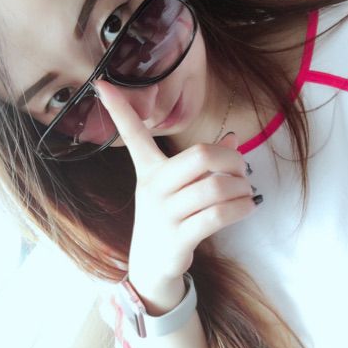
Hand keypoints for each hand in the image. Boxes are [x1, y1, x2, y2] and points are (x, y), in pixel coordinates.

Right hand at [97, 82, 258, 304]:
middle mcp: (152, 187)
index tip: (100, 83)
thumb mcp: (178, 188)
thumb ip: (203, 164)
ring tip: (246, 192)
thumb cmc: (168, 217)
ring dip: (242, 188)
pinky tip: (246, 207)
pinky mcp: (177, 239)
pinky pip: (217, 215)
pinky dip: (241, 208)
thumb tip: (233, 137)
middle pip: (201, 156)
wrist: (152, 265)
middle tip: (242, 170)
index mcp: (148, 171)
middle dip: (232, 160)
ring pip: (215, 188)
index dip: (118, 110)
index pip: (132, 135)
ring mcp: (162, 214)